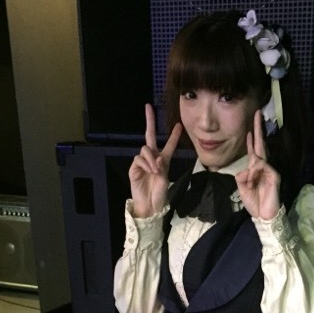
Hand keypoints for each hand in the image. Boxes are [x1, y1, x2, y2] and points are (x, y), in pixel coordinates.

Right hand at [129, 103, 181, 217]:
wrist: (150, 206)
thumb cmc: (160, 195)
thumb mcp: (165, 179)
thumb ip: (161, 167)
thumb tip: (156, 157)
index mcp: (163, 161)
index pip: (169, 145)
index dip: (173, 136)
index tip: (179, 125)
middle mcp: (152, 159)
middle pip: (150, 136)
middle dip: (149, 121)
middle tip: (148, 107)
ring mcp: (142, 162)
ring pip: (145, 149)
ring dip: (151, 158)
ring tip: (155, 170)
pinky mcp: (134, 168)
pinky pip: (139, 159)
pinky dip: (145, 163)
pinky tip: (149, 171)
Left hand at [235, 110, 280, 219]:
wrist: (264, 216)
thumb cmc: (254, 202)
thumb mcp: (242, 188)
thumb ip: (241, 177)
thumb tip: (246, 169)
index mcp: (255, 169)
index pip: (253, 151)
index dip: (251, 140)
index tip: (248, 129)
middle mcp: (263, 167)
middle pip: (261, 145)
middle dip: (258, 129)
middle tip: (258, 113)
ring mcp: (270, 170)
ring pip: (258, 159)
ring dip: (251, 170)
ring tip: (250, 183)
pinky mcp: (275, 176)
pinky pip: (263, 167)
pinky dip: (255, 173)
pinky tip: (252, 181)